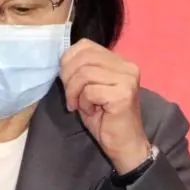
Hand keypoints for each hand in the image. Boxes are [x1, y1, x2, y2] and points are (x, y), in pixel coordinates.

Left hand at [60, 39, 150, 173]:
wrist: (124, 145)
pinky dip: (83, 102)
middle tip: (70, 96)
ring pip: (84, 73)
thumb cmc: (105, 119)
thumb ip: (81, 70)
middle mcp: (127, 66)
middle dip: (68, 77)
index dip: (68, 60)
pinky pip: (90, 90)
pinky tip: (91, 111)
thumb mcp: (89, 89)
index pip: (85, 45)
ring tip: (79, 105)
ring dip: (74, 92)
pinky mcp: (123, 94)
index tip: (66, 80)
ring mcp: (127, 79)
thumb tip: (62, 59)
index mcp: (119, 61)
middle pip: (83, 57)